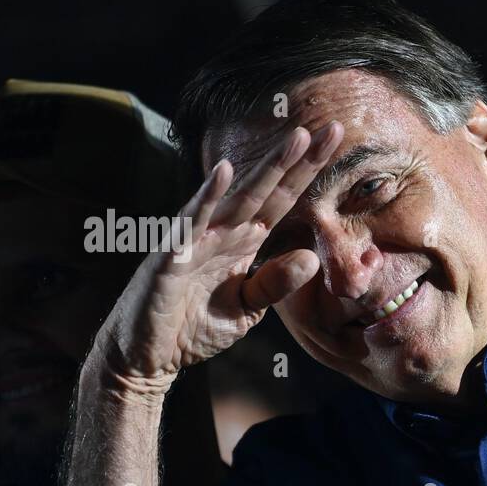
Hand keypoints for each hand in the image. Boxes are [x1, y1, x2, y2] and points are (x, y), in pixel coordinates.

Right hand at [92, 121, 343, 395]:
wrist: (147, 356)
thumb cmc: (193, 327)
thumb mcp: (246, 309)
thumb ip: (275, 283)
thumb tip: (312, 256)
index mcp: (242, 242)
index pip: (282, 201)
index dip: (308, 173)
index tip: (339, 143)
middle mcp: (222, 232)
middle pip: (268, 189)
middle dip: (298, 160)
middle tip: (333, 129)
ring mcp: (196, 240)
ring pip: (237, 197)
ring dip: (266, 167)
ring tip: (296, 138)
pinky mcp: (171, 256)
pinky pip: (190, 222)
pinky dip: (207, 196)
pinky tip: (224, 171)